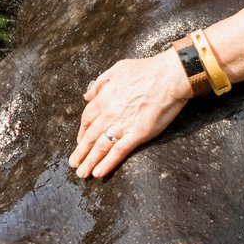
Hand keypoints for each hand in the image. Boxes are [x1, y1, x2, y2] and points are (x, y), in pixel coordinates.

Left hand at [70, 52, 191, 178]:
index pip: (87, 119)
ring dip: (89, 162)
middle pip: (89, 136)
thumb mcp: (117, 69)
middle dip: (80, 152)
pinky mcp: (137, 134)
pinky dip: (107, 163)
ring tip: (82, 174)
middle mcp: (109, 113)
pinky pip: (118, 151)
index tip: (80, 141)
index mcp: (103, 98)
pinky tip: (99, 173)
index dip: (82, 132)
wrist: (169, 76)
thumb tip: (87, 95)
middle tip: (74, 164)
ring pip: (100, 147)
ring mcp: (122, 125)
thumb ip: (100, 83)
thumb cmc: (147, 70)